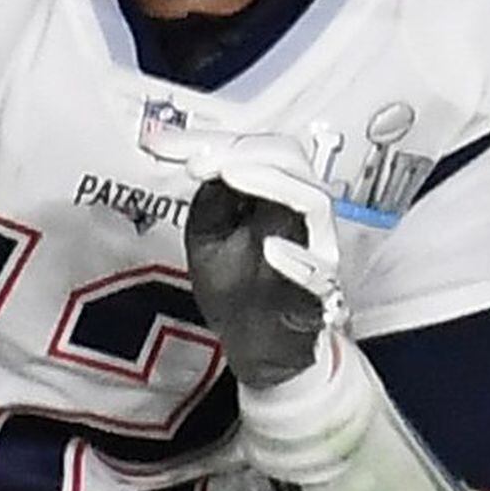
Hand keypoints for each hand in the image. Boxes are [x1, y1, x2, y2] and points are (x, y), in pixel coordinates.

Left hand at [184, 133, 344, 388]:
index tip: (167, 146)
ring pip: (312, 199)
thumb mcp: (209, 231)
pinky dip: (297, 258)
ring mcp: (316, 249)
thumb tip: (196, 154)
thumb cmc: (238, 286)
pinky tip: (270, 249)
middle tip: (198, 160)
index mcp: (276, 191)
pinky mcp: (321, 292)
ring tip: (230, 176)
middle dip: (241, 150)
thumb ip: (211, 194)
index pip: (256, 148)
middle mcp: (301, 211)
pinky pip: (319, 269)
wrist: (258, 349)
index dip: (212, 141)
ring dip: (270, 182)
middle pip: (290, 159)